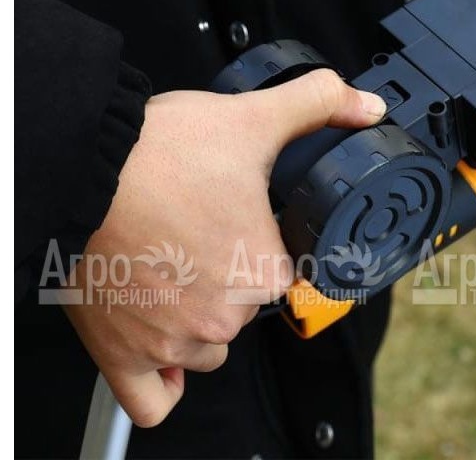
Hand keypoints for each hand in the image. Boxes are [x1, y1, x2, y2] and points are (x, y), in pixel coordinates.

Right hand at [64, 70, 385, 426]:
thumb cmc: (160, 151)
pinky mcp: (123, 356)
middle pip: (243, 307)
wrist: (80, 165)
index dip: (263, 243)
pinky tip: (162, 343)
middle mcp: (224, 314)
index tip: (240, 225)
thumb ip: (318, 105)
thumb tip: (367, 106)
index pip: (283, 272)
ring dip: (197, 317)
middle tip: (198, 232)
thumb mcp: (253, 117)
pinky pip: (154, 397)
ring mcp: (173, 341)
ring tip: (172, 267)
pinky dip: (162, 377)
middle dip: (228, 275)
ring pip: (206, 345)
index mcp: (263, 268)